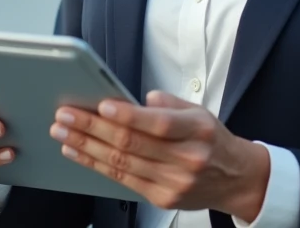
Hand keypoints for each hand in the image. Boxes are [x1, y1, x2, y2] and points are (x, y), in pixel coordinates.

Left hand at [49, 91, 270, 218]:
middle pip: (132, 144)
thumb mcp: (199, 111)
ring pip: (121, 163)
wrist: (236, 178)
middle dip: (93, 127)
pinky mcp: (162, 198)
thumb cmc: (212, 140)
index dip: (128, 115)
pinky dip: (96, 165)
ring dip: (86, 147)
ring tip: (63, 132)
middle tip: (66, 115)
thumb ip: (169, 103)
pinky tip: (78, 153)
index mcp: (197, 131)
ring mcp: (173, 182)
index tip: (101, 105)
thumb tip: (139, 100)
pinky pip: (122, 180)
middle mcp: (186, 158)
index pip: (158, 123)